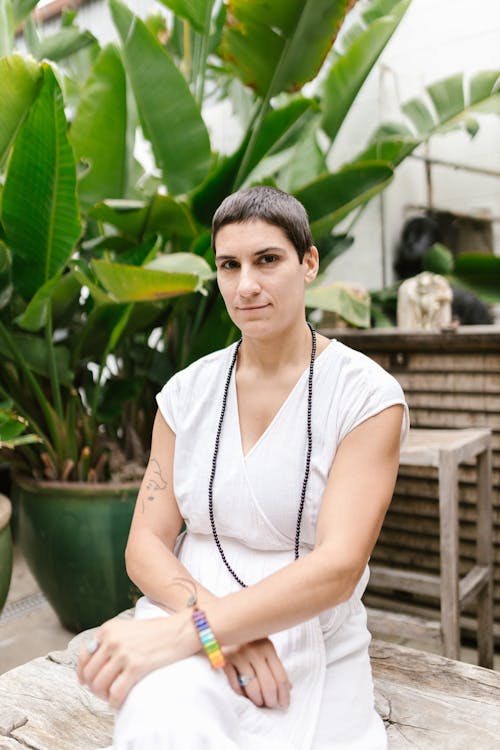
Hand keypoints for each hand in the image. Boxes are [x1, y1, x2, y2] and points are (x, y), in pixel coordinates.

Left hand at [77, 613, 194, 709]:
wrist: (180, 630)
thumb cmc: (155, 632)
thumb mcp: (127, 629)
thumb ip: (109, 642)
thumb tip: (90, 665)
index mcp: (108, 629)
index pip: (84, 656)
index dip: (83, 673)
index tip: (87, 682)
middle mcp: (112, 640)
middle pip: (89, 673)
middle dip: (93, 687)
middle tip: (103, 692)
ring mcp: (123, 653)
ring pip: (99, 685)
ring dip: (103, 696)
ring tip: (111, 697)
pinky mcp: (136, 666)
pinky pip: (116, 693)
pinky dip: (114, 702)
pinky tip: (118, 702)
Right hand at [223, 638, 291, 709]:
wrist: (225, 624)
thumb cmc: (249, 639)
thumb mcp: (265, 648)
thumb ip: (275, 666)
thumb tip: (289, 688)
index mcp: (268, 647)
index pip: (280, 677)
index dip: (284, 695)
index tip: (284, 705)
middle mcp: (254, 651)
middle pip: (268, 685)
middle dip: (271, 701)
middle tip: (271, 706)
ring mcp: (238, 656)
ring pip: (252, 688)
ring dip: (258, 700)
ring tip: (260, 703)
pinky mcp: (224, 660)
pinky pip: (235, 685)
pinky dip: (242, 695)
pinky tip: (245, 696)